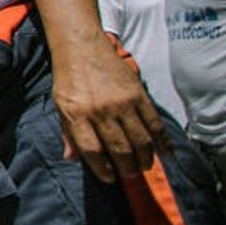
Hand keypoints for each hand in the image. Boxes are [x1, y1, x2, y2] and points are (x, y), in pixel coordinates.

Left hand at [53, 38, 166, 182]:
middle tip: (131, 175)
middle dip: (127, 168)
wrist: (81, 46)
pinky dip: (162, 140)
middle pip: (119, 149)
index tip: (109, 178)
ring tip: (145, 166)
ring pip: (140, 139)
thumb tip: (71, 159)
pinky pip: (154, 123)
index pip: (92, 151)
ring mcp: (121, 102)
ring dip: (145, 158)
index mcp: (76, 114)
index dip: (102, 169)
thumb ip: (67, 132)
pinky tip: (166, 152)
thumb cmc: (68, 77)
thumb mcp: (59, 104)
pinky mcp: (138, 94)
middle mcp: (100, 110)